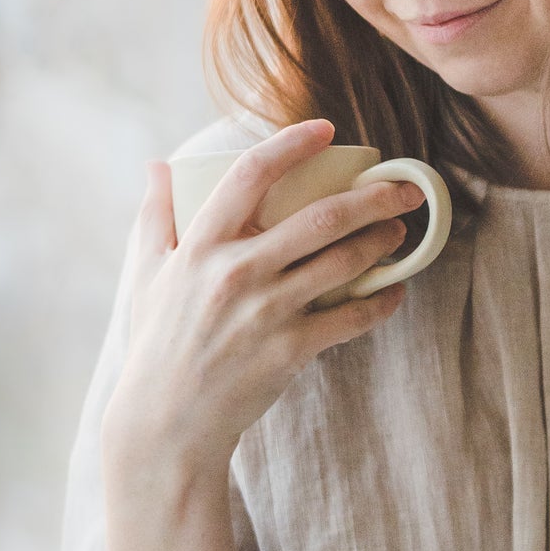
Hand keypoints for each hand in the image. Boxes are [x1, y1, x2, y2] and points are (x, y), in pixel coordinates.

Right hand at [104, 119, 424, 472]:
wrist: (167, 421)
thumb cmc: (158, 342)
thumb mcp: (146, 274)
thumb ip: (155, 215)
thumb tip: (159, 164)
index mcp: (200, 246)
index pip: (249, 176)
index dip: (290, 145)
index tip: (325, 129)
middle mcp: (236, 273)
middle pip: (320, 218)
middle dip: (372, 197)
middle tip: (403, 188)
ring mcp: (266, 313)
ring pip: (343, 263)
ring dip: (381, 242)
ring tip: (399, 231)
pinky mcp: (290, 351)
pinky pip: (351, 318)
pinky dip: (381, 302)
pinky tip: (394, 291)